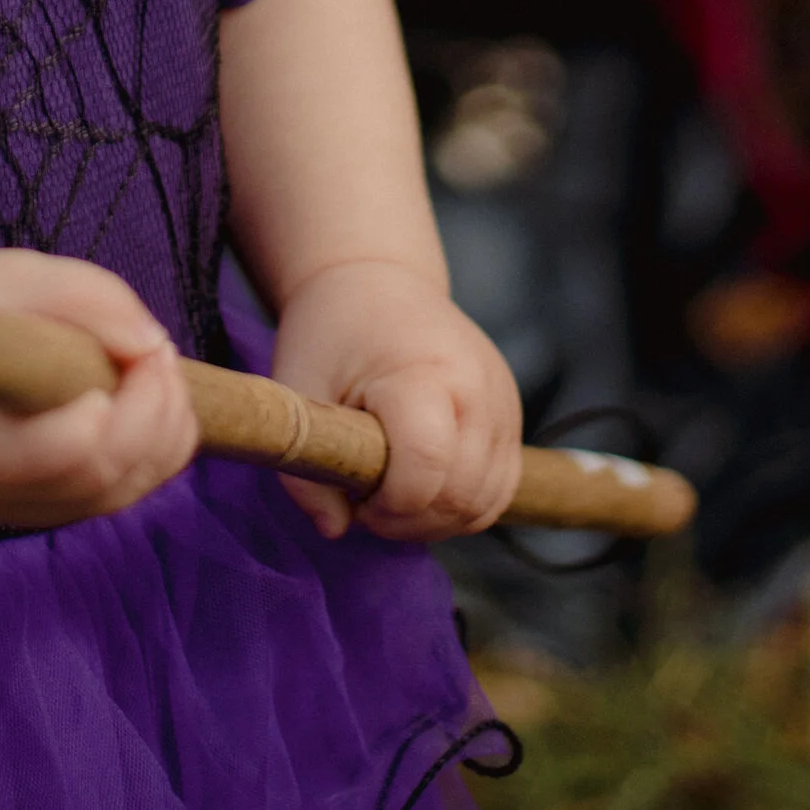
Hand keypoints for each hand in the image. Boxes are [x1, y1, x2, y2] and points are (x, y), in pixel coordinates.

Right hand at [0, 249, 198, 530]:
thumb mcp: (11, 276)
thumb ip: (79, 296)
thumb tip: (150, 344)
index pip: (28, 459)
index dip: (81, 426)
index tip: (116, 365)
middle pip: (95, 474)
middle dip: (149, 406)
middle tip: (157, 344)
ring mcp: (33, 508)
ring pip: (129, 485)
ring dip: (164, 419)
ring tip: (153, 358)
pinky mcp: (67, 505)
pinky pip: (140, 484)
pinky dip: (166, 437)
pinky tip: (152, 389)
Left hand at [269, 258, 521, 542]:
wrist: (378, 279)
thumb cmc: (332, 333)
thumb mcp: (298, 393)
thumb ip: (305, 472)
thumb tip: (334, 530)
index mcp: (423, 371)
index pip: (427, 463)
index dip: (389, 503)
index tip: (354, 494)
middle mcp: (478, 387)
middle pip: (461, 496)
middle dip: (408, 520)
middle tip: (365, 499)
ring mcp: (502, 402)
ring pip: (485, 503)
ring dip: (435, 520)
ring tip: (390, 491)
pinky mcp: (511, 416)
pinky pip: (498, 490)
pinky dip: (460, 506)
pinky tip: (419, 487)